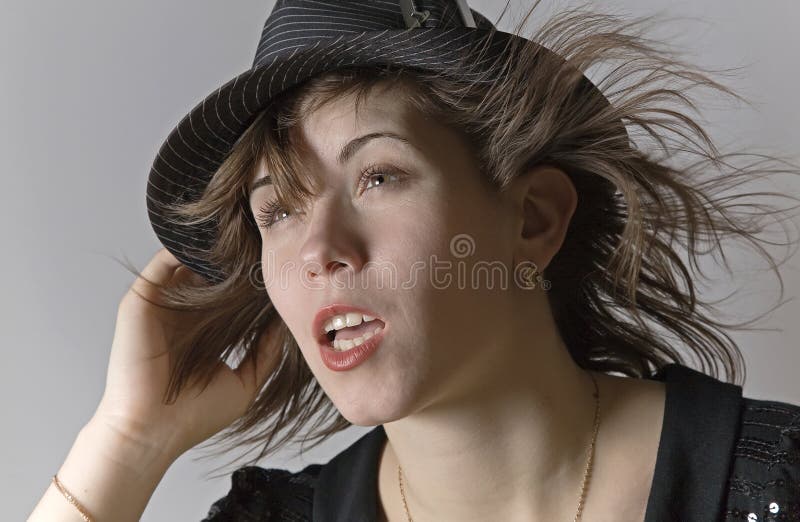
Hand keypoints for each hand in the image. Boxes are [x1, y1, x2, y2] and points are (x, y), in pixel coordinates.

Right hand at [92, 248, 273, 457]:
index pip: (229, 294)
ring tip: (244, 239)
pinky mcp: (141, 300)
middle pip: (210, 273)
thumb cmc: (194, 416)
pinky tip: (215, 245)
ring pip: (188, 263)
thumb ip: (265, 352)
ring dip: (213, 250)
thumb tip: (286, 322)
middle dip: (236, 260)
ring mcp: (161, 305)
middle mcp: (182, 315)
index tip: (278, 268)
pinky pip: (163, 262)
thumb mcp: (245, 382)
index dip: (252, 281)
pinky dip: (187, 249)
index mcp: (204, 331)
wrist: (151, 431)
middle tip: (264, 245)